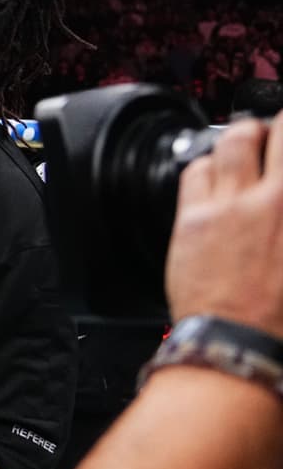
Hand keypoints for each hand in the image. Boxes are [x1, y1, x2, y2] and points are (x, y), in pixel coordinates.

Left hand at [167, 115, 282, 336]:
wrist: (239, 342)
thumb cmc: (279, 316)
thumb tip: (277, 204)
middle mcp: (272, 201)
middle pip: (275, 132)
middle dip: (276, 126)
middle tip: (276, 132)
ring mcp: (231, 204)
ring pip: (232, 141)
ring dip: (240, 136)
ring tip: (244, 143)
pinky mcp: (193, 215)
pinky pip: (196, 170)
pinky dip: (206, 165)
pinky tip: (211, 173)